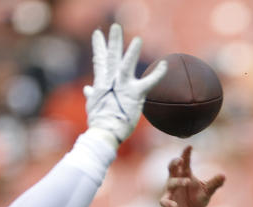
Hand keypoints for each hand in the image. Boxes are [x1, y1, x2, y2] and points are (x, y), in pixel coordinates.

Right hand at [83, 23, 165, 145]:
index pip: (99, 60)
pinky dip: (158, 74)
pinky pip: (149, 82)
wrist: (105, 133)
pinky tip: (165, 65)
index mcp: (102, 83)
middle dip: (113, 41)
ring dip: (132, 53)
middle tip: (115, 27)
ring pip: (127, 65)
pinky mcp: (135, 94)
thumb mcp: (93, 105)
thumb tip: (87, 88)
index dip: (99, 46)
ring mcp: (123, 87)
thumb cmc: (99, 122)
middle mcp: (112, 82)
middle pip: (111, 57)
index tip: (98, 34)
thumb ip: (92, 94)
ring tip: (138, 40)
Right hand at [159, 146, 225, 206]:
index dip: (186, 154)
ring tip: (187, 182)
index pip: (185, 162)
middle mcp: (176, 180)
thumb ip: (214, 184)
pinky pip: (164, 201)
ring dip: (178, 182)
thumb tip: (224, 175)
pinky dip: (168, 203)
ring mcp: (170, 191)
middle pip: (172, 168)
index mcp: (185, 175)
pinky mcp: (167, 203)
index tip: (189, 146)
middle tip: (180, 160)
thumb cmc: (197, 201)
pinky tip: (174, 205)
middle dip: (174, 163)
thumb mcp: (207, 192)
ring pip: (170, 183)